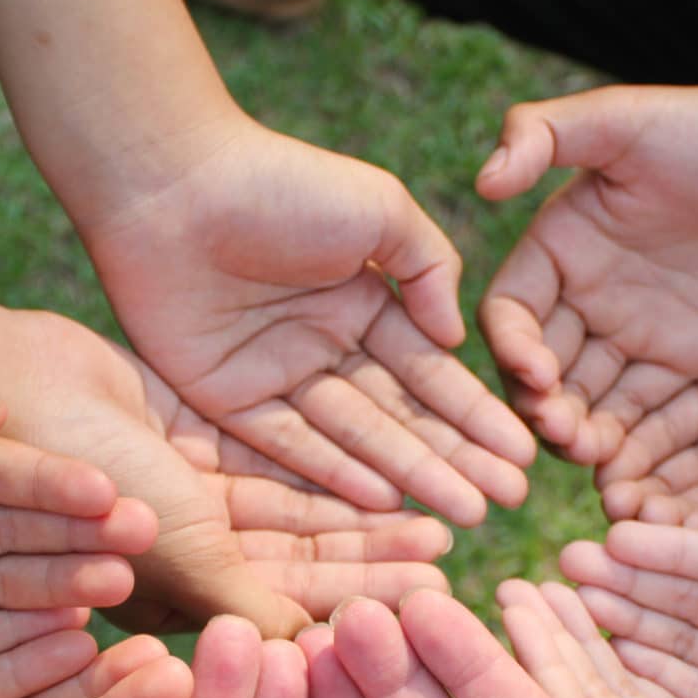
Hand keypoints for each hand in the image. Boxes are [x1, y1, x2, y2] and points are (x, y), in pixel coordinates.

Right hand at [0, 314, 454, 637]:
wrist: (19, 390)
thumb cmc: (90, 485)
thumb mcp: (186, 551)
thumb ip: (253, 604)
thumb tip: (322, 662)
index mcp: (176, 604)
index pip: (285, 621)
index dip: (355, 615)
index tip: (424, 613)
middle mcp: (185, 564)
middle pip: (300, 572)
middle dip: (372, 571)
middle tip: (447, 568)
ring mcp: (188, 507)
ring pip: (296, 521)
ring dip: (363, 526)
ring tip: (439, 528)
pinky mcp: (193, 452)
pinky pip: (276, 470)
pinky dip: (328, 477)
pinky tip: (390, 481)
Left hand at [83, 119, 535, 524]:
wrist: (175, 185)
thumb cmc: (282, 184)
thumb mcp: (380, 211)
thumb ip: (429, 269)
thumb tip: (457, 339)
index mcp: (363, 302)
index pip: (431, 373)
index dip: (476, 414)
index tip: (521, 452)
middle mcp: (325, 347)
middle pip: (401, 416)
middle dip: (457, 458)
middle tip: (508, 502)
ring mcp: (277, 377)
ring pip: (356, 438)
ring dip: (411, 476)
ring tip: (466, 513)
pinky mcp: (226, 399)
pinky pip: (290, 445)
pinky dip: (336, 473)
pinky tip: (387, 500)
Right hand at [476, 85, 697, 465]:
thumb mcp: (623, 117)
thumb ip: (545, 134)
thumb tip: (483, 181)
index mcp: (557, 249)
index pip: (511, 313)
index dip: (512, 347)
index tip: (535, 373)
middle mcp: (585, 299)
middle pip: (540, 372)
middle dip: (542, 407)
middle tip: (560, 433)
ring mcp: (633, 338)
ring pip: (587, 403)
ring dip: (579, 434)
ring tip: (591, 456)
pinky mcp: (683, 366)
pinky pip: (645, 417)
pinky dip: (630, 446)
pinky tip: (631, 470)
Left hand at [595, 278, 697, 561]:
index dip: (683, 586)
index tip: (637, 602)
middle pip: (682, 531)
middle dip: (641, 545)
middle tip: (596, 555)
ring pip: (668, 477)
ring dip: (634, 489)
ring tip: (608, 496)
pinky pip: (670, 419)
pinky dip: (641, 434)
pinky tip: (608, 445)